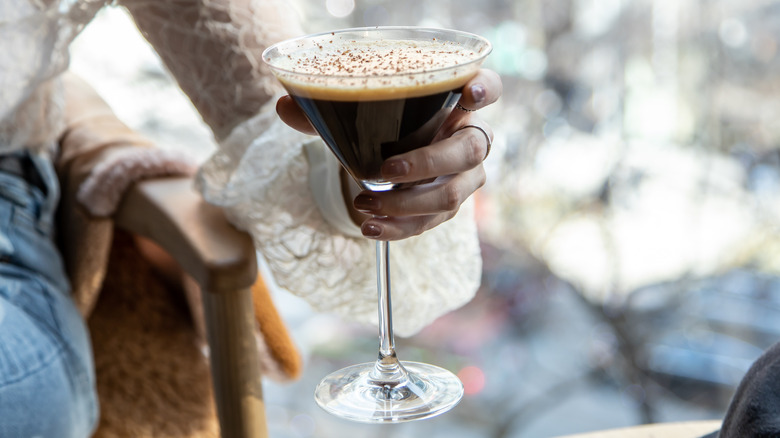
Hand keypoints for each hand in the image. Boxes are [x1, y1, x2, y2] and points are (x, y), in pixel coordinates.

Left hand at [276, 68, 502, 240]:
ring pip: (453, 194)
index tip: (467, 92)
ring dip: (408, 204)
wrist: (385, 155)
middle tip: (386, 170)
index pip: (488, 87)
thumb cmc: (382, 124)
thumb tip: (285, 107)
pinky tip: (371, 226)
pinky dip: (401, 227)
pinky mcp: (448, 205)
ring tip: (365, 204)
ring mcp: (464, 175)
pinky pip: (433, 222)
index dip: (485, 89)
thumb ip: (324, 108)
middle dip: (429, 163)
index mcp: (456, 102)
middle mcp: (470, 137)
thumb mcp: (354, 112)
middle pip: (472, 150)